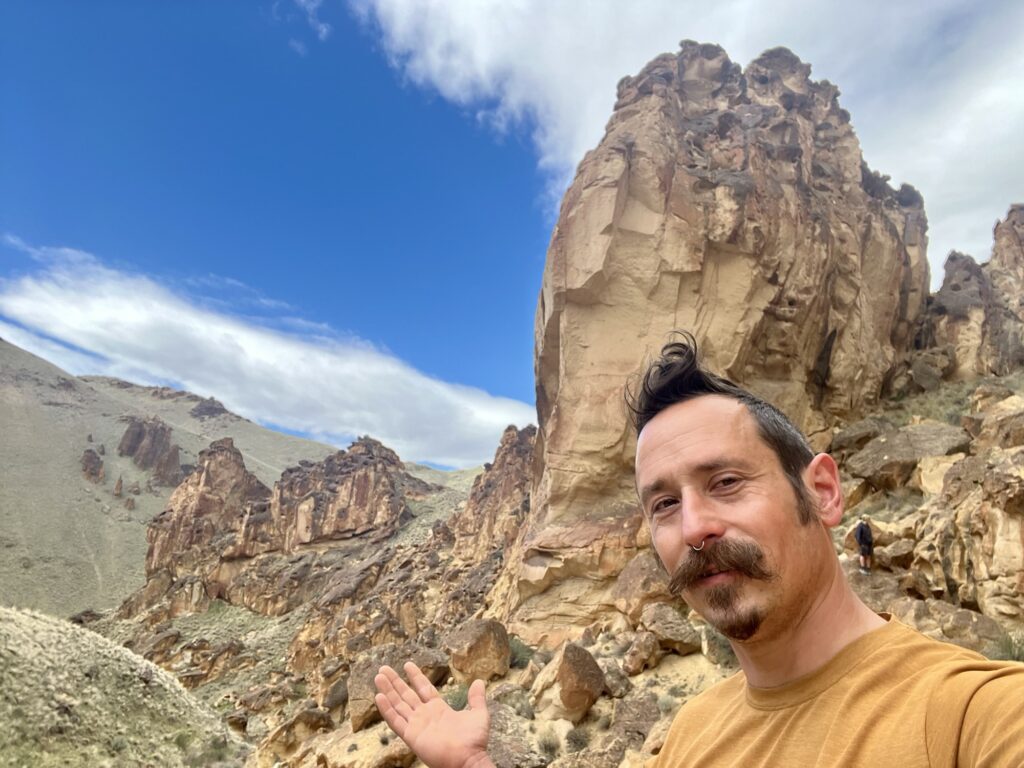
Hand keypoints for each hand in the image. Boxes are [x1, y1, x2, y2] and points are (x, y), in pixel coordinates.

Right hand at [374, 662, 492, 767]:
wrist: (468, 760)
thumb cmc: (474, 741)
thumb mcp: (478, 714)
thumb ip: (477, 698)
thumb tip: (479, 682)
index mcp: (439, 709)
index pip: (424, 689)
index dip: (415, 677)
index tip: (407, 665)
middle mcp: (425, 716)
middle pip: (406, 695)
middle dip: (395, 682)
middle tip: (384, 668)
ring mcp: (417, 725)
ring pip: (398, 705)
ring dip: (388, 691)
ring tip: (378, 677)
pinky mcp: (411, 736)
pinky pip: (396, 721)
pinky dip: (386, 709)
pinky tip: (379, 696)